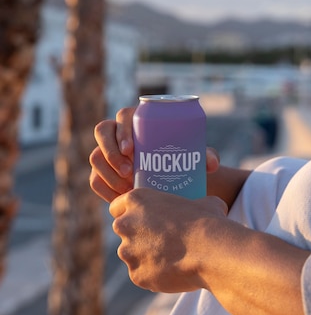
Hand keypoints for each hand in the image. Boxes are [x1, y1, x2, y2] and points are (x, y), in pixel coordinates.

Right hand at [89, 107, 221, 202]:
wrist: (172, 179)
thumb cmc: (182, 159)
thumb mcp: (195, 157)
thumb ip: (206, 157)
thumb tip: (211, 164)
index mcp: (137, 119)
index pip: (122, 116)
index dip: (122, 131)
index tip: (131, 149)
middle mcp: (118, 132)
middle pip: (102, 133)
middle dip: (111, 153)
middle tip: (130, 172)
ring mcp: (107, 152)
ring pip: (96, 157)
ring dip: (108, 173)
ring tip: (128, 188)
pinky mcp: (103, 172)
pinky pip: (95, 179)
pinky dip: (104, 189)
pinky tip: (117, 198)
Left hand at [109, 188, 227, 291]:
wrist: (209, 252)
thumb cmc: (207, 222)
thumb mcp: (204, 202)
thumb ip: (195, 203)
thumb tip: (208, 206)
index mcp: (136, 200)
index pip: (118, 206)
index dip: (129, 212)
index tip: (141, 217)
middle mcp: (125, 225)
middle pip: (122, 230)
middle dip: (135, 234)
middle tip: (157, 238)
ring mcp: (128, 252)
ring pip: (130, 254)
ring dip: (144, 256)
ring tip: (169, 257)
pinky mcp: (136, 275)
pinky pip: (141, 274)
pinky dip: (153, 274)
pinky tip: (172, 271)